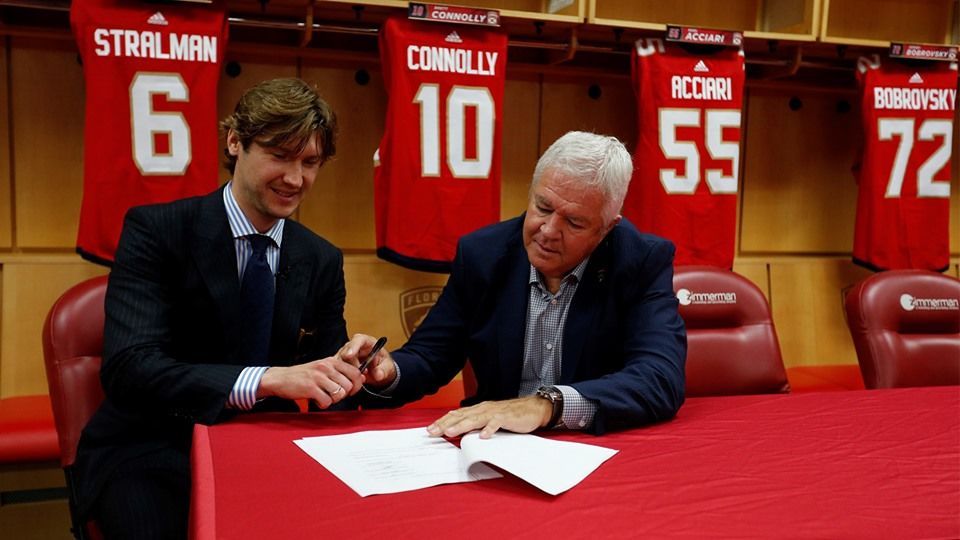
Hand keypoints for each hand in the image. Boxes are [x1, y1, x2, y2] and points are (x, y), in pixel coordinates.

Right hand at [257, 357, 361, 408]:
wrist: (280, 378)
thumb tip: (362, 378)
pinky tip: (316, 399)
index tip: (350, 390)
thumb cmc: (303, 375)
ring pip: (339, 394)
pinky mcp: (310, 388)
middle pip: (349, 386)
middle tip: (332, 395)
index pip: (355, 373)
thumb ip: (341, 372)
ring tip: (324, 396)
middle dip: (343, 395)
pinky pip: (326, 401)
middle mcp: (326, 367)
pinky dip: (322, 404)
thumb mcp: (324, 368)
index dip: (356, 385)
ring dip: (333, 400)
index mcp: (332, 361)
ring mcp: (318, 377)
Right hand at [337, 333, 396, 388]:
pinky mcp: (341, 362)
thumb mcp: (387, 367)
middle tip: (361, 374)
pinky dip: (342, 375)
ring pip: (339, 361)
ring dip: (347, 371)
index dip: (353, 347)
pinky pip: (336, 368)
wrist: (379, 370)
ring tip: (360, 378)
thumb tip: (378, 374)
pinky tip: (351, 380)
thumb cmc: (383, 364)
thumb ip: (383, 370)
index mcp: (367, 342)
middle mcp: (354, 346)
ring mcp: (346, 353)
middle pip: (345, 352)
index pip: (358, 340)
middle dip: (351, 365)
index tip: (349, 355)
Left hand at [426, 396, 552, 438]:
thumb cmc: (511, 415)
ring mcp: (495, 413)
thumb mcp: (490, 419)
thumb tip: (459, 432)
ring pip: (475, 418)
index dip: (443, 421)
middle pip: (461, 416)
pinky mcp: (507, 417)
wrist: (533, 409)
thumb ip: (476, 424)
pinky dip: (490, 429)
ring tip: (450, 432)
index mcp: (479, 409)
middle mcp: (484, 409)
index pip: (457, 415)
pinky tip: (483, 436)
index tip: (430, 429)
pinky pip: (497, 423)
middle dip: (446, 424)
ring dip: (462, 426)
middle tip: (432, 432)